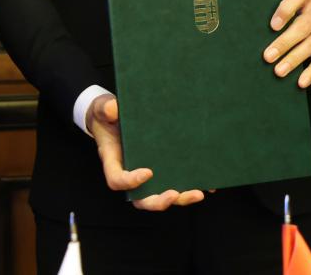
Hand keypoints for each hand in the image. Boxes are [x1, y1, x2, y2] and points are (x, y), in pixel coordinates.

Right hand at [85, 93, 205, 210]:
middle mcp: (129, 174)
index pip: (118, 181)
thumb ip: (105, 108)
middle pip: (141, 200)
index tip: (148, 172)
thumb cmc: (106, 116)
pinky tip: (207, 186)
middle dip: (159, 201)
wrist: (112, 118)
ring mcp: (146, 177)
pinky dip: (188, 188)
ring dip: (179, 198)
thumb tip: (113, 108)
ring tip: (197, 193)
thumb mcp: (102, 109)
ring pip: (160, 197)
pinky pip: (172, 184)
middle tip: (174, 194)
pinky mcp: (160, 171)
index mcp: (113, 162)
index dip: (131, 181)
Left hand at [263, 0, 310, 87]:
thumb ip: (274, 11)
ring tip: (279, 71)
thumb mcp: (285, 3)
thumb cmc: (293, 10)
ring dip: (295, 59)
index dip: (285, 11)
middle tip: (268, 57)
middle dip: (284, 43)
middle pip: (303, 26)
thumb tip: (250, 30)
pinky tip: (301, 82)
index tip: (272, 26)